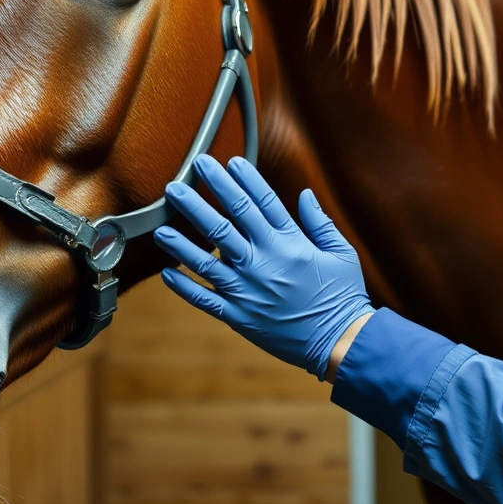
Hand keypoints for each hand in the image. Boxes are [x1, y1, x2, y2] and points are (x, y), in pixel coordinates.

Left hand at [155, 155, 375, 377]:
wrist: (339, 342)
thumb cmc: (343, 295)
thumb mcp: (341, 252)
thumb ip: (319, 222)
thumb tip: (304, 194)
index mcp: (289, 243)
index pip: (260, 202)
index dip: (241, 179)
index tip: (226, 161)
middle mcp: (264, 261)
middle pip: (224, 223)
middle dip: (199, 199)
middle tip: (180, 179)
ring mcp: (248, 289)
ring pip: (205, 260)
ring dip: (180, 241)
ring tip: (160, 224)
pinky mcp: (239, 316)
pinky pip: (204, 299)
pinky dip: (183, 287)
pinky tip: (166, 272)